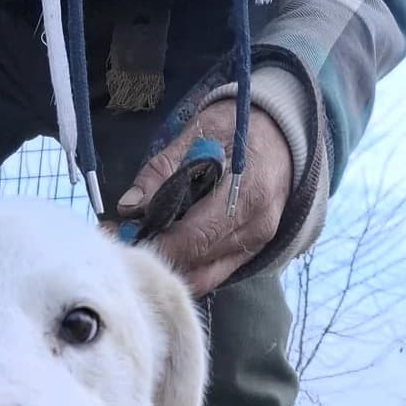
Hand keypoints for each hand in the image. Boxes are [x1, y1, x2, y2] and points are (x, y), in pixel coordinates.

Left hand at [118, 100, 291, 295]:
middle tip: (120, 245)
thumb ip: (161, 171)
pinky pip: (211, 275)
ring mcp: (255, 245)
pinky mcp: (249, 255)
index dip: (156, 245)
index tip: (121, 240)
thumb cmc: (240, 127)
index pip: (195, 236)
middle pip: (196, 262)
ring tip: (138, 247)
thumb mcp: (200, 134)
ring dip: (168, 268)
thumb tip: (129, 207)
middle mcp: (256, 226)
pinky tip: (163, 251)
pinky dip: (184, 268)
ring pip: (202, 278)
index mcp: (248, 190)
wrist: (285, 136)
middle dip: (155, 258)